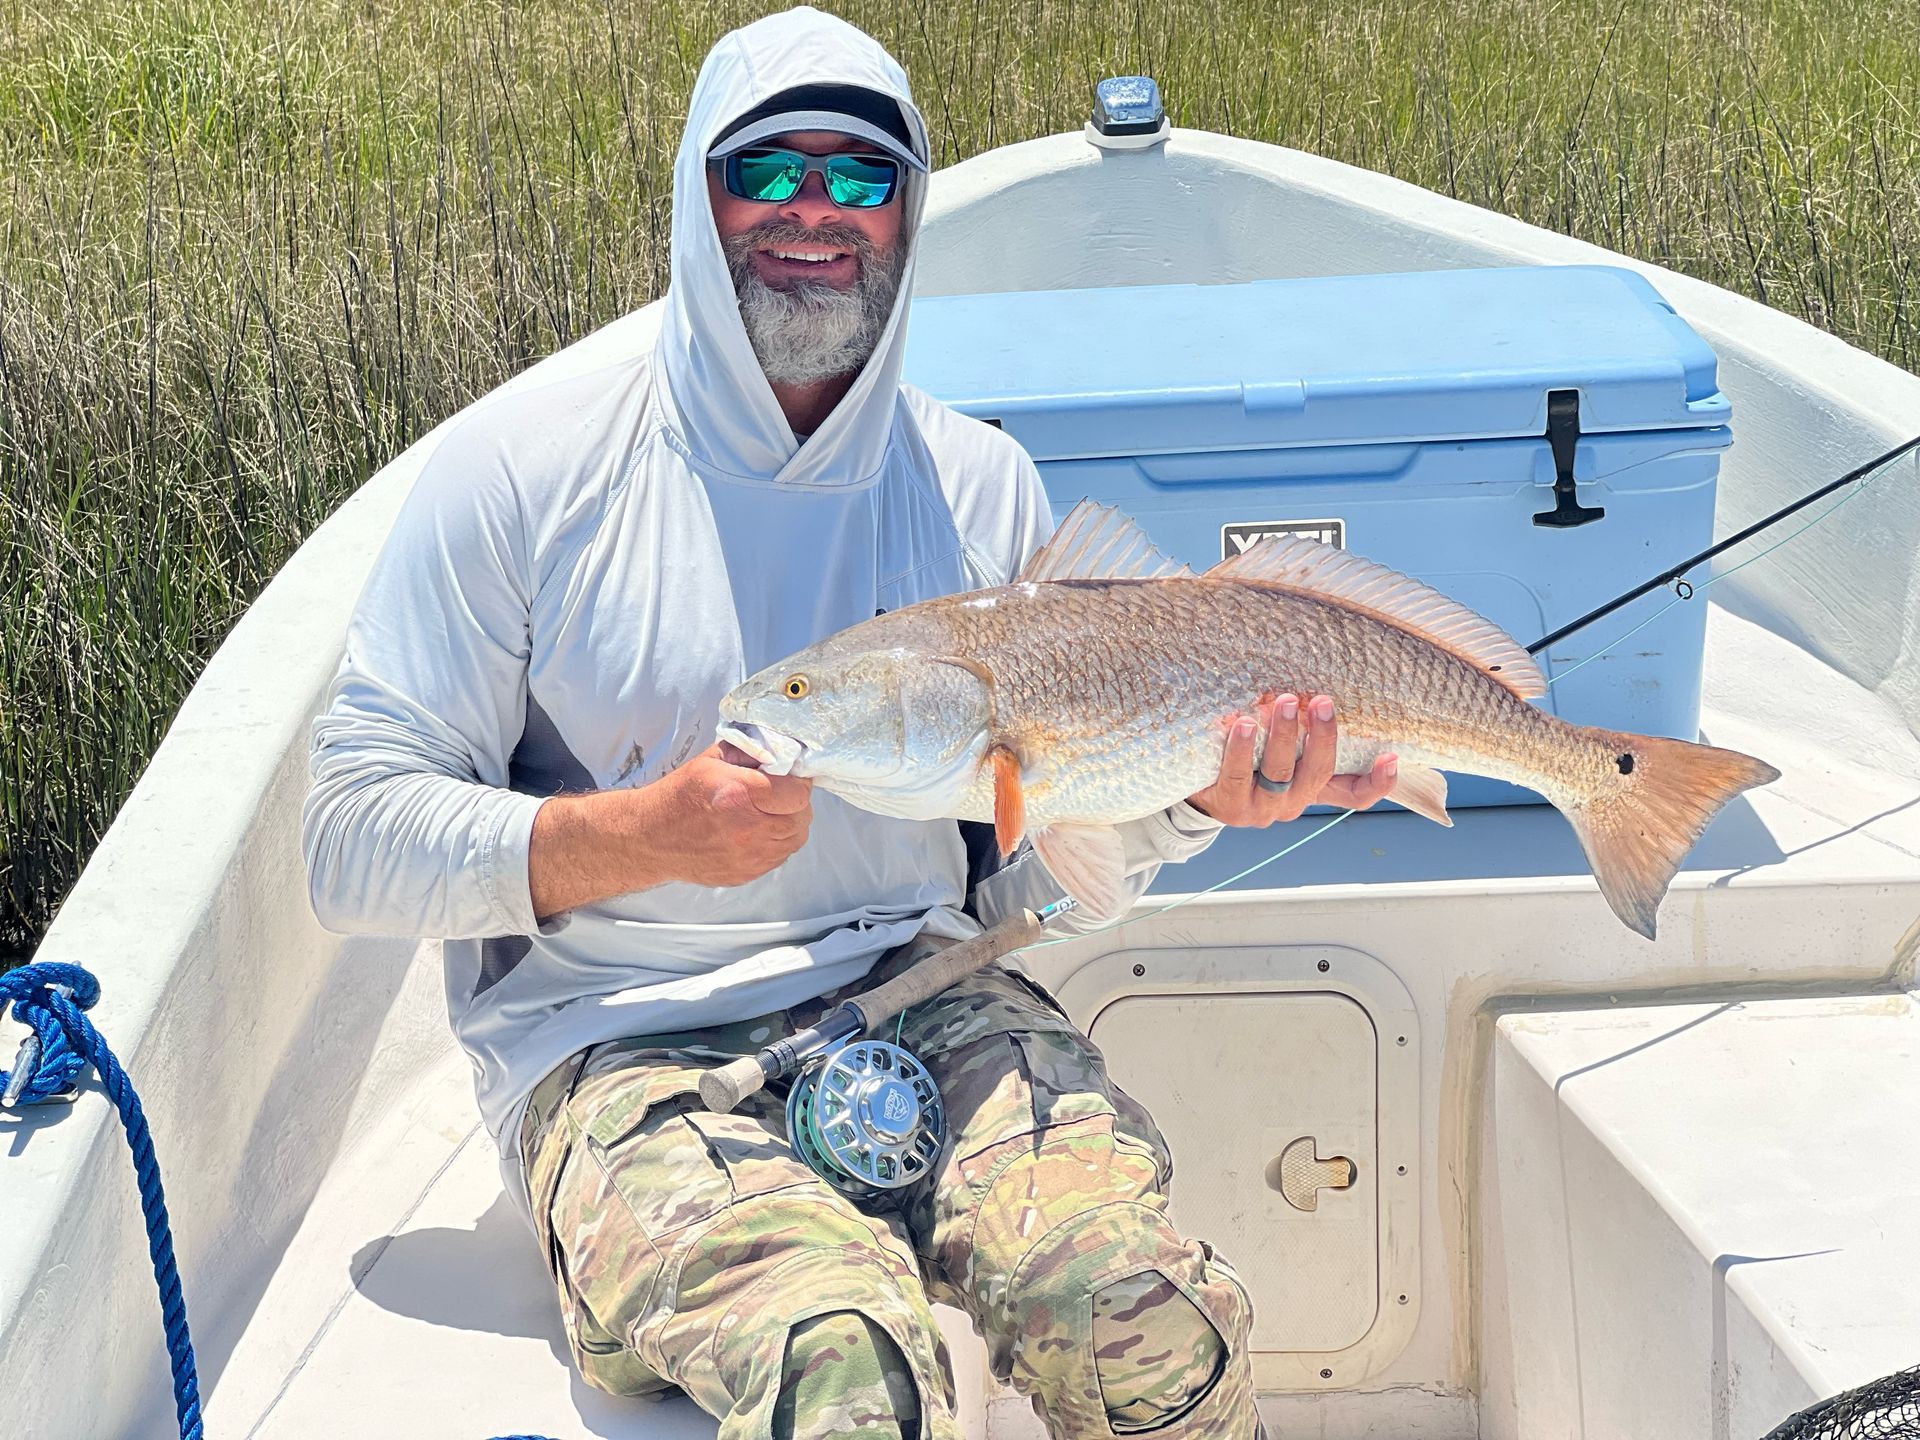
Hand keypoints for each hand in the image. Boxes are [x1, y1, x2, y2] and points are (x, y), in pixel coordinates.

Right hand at [647, 742, 814, 886]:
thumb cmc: (680, 796)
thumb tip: (780, 750)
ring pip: (795, 839)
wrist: (652, 838)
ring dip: (788, 824)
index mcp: (741, 794)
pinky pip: (780, 857)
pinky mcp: (747, 873)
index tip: (788, 778)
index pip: (799, 792)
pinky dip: (776, 843)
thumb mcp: (712, 760)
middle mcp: (749, 829)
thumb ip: (750, 752)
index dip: (797, 782)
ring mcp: (749, 856)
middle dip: (795, 803)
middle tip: (778, 796)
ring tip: (767, 813)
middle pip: (801, 817)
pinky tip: (756, 831)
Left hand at [1186, 693, 1397, 825]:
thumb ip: (1300, 731)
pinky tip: (1243, 723)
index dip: (1378, 783)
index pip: (1354, 794)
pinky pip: (1238, 776)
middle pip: (1318, 773)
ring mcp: (1262, 808)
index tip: (1391, 756)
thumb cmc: (1248, 760)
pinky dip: (1242, 749)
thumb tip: (1316, 683)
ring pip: (1280, 773)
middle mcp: (1292, 802)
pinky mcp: (1230, 806)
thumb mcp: (1278, 749)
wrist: (1201, 791)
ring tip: (1285, 701)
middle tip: (1323, 701)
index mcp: (1312, 789)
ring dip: (1284, 735)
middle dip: (1323, 736)